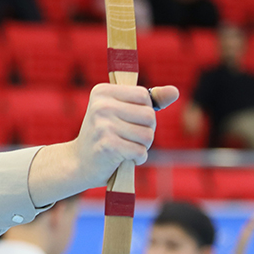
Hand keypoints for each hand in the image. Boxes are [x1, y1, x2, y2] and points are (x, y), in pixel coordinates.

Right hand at [28, 85, 178, 202]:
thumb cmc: (104, 135)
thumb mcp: (122, 111)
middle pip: (149, 116)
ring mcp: (103, 125)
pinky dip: (139, 158)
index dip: (145, 111)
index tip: (131, 121)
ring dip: (143, 146)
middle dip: (147, 131)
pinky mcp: (108, 145)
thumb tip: (174, 91)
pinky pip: (141, 151)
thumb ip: (149, 100)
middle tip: (131, 138)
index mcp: (102, 91)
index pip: (143, 96)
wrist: (79, 162)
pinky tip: (127, 159)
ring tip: (128, 148)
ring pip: (147, 135)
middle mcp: (101, 105)